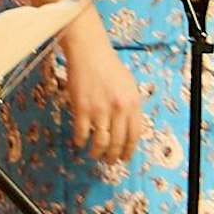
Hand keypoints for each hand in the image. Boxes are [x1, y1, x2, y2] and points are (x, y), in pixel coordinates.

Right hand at [60, 32, 145, 162]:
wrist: (89, 51)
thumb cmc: (108, 66)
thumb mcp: (129, 86)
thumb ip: (130, 106)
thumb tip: (128, 127)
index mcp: (133, 104)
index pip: (134, 135)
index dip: (128, 150)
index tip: (124, 157)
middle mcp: (119, 109)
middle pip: (117, 142)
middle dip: (113, 156)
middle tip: (109, 161)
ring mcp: (100, 109)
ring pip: (100, 141)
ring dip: (97, 152)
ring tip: (94, 155)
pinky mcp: (82, 107)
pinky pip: (82, 132)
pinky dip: (80, 140)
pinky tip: (79, 141)